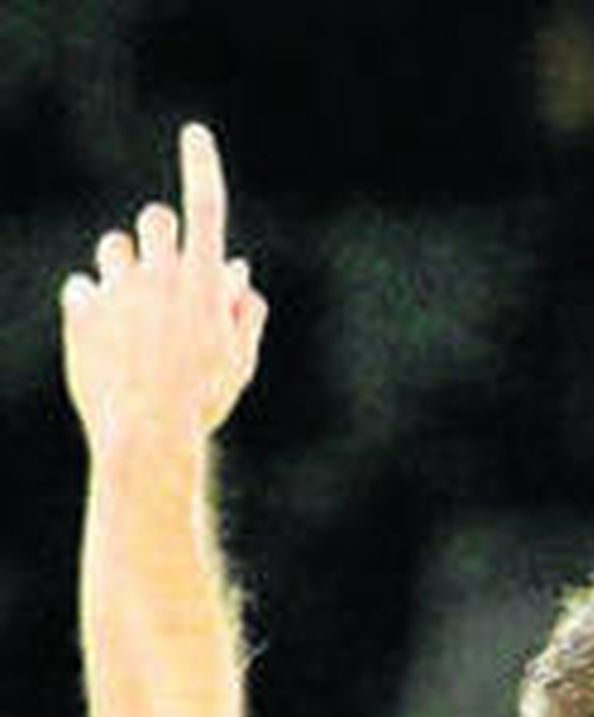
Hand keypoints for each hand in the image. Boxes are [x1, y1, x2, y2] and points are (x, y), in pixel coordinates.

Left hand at [61, 121, 266, 453]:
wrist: (146, 437)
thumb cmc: (202, 401)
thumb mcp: (239, 362)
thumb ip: (244, 311)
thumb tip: (237, 272)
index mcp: (203, 282)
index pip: (206, 206)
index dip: (202, 165)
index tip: (195, 134)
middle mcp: (158, 273)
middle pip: (156, 219)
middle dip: (162, 235)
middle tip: (164, 270)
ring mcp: (117, 288)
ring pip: (114, 248)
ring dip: (125, 268)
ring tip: (133, 313)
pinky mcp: (81, 309)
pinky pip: (83, 288)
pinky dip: (95, 306)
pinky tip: (108, 343)